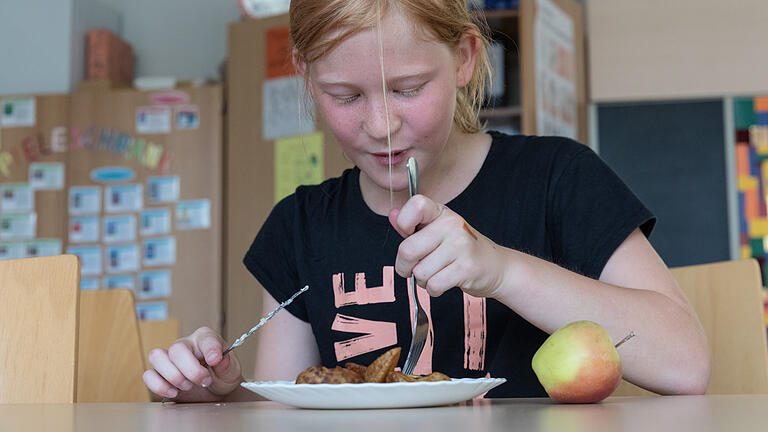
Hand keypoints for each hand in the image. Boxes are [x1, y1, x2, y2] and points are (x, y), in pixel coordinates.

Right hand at [143, 327, 242, 401]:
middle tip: (204, 381)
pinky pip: (148, 375)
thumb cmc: (222, 377)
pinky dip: (159, 385)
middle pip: (177, 349)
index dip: (210, 349)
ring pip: (156, 356)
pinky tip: (174, 392)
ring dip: (172, 375)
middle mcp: (185, 345)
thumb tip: (219, 359)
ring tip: (187, 386)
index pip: (205, 337)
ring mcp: (170, 359)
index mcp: (205, 339)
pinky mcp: (160, 374)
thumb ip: (227, 365)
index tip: (215, 361)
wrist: (214, 393)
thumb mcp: (232, 372)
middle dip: (191, 370)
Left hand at [388, 194, 508, 297]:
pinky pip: (433, 285)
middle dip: (404, 266)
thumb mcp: (437, 231)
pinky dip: (433, 289)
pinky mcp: (466, 268)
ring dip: (422, 280)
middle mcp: (452, 225)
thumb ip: (412, 225)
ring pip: (419, 272)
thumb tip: (393, 214)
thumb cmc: (461, 249)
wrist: (496, 267)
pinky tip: (443, 282)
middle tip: (413, 268)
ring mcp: (461, 246)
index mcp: (442, 213)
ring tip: (435, 273)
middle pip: (407, 250)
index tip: (408, 235)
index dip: (404, 223)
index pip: (416, 205)